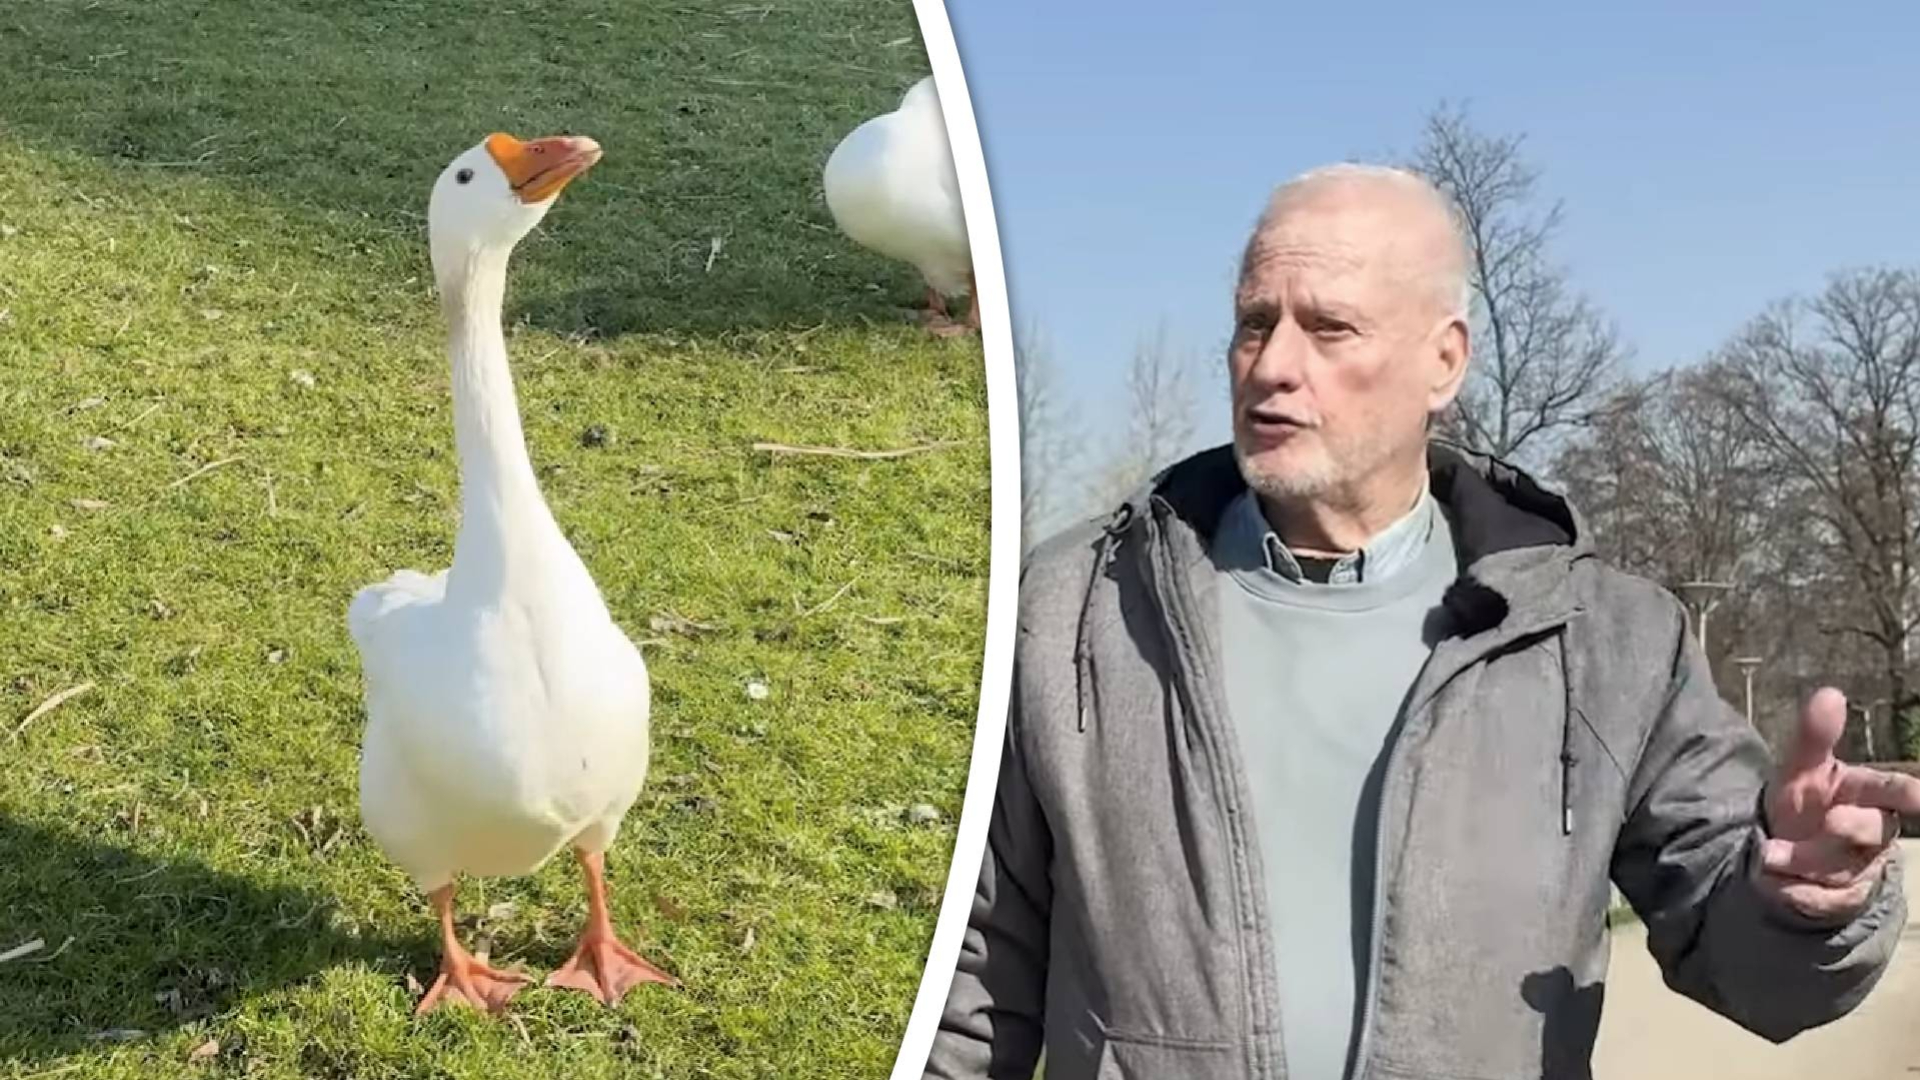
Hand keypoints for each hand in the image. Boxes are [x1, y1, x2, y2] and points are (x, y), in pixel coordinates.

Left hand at [1757, 687, 1919, 921]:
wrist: (1779, 852)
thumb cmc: (1802, 803)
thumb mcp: (1799, 769)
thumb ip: (1814, 736)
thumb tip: (1830, 693)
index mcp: (1867, 794)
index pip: (1895, 790)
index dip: (1908, 794)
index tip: (1917, 797)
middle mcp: (1872, 831)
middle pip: (1872, 829)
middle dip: (1851, 826)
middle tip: (1828, 821)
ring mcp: (1861, 867)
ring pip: (1845, 868)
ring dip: (1805, 862)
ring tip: (1770, 855)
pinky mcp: (1844, 899)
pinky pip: (1827, 901)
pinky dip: (1798, 894)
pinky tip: (1776, 883)